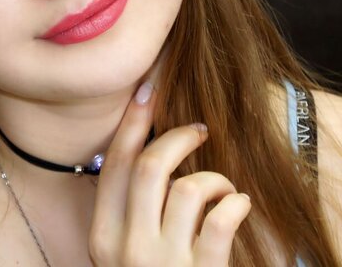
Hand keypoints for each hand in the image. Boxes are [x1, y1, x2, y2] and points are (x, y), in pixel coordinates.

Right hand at [89, 82, 250, 265]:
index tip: (149, 91)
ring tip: (222, 189)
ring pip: (190, 187)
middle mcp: (127, 249)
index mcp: (102, 239)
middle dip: (179, 136)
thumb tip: (146, 153)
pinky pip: (222, 220)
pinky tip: (238, 207)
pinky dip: (236, 204)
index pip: (115, 165)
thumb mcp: (123, 256)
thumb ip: (127, 214)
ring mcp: (164, 264)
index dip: (133, 122)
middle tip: (199, 130)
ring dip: (214, 178)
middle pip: (151, 167)